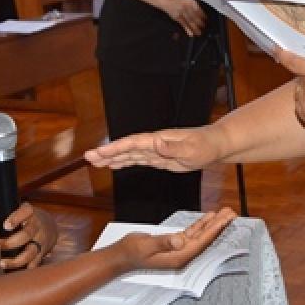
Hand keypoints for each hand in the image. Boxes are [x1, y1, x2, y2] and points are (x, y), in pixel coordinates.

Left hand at [0, 203, 57, 269]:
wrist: (49, 225)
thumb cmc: (28, 218)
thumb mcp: (21, 211)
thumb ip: (8, 218)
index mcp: (31, 212)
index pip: (25, 212)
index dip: (15, 218)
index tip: (5, 226)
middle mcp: (38, 226)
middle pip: (26, 234)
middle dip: (10, 242)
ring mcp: (42, 240)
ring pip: (30, 252)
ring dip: (15, 260)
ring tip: (1, 263)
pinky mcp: (43, 252)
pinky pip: (34, 263)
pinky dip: (24, 269)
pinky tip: (13, 272)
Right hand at [86, 126, 225, 173]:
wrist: (216, 146)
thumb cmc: (206, 146)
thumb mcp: (192, 149)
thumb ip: (174, 147)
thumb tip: (157, 143)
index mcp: (159, 140)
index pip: (133, 144)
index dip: (115, 148)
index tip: (100, 152)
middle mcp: (154, 144)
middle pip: (126, 148)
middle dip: (107, 153)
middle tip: (88, 157)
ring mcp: (156, 151)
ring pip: (130, 155)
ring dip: (112, 158)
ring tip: (95, 162)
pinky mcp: (160, 159)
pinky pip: (138, 160)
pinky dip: (125, 162)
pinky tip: (115, 165)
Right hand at [115, 208, 236, 271]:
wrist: (122, 256)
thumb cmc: (132, 252)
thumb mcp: (147, 245)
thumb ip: (164, 242)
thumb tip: (181, 240)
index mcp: (178, 257)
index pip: (201, 242)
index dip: (215, 230)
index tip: (226, 219)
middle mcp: (182, 254)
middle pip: (205, 238)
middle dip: (219, 225)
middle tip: (232, 213)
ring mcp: (179, 249)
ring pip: (201, 235)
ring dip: (213, 224)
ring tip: (225, 213)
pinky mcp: (174, 243)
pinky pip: (192, 233)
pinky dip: (201, 224)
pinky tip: (208, 217)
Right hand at [166, 0, 206, 35]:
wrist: (168, 0)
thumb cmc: (180, 2)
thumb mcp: (189, 1)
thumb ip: (196, 8)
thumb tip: (203, 16)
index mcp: (192, 2)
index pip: (200, 11)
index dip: (204, 18)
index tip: (206, 22)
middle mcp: (187, 6)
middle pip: (196, 17)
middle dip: (200, 24)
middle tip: (204, 28)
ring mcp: (182, 12)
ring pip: (190, 22)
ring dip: (195, 28)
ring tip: (199, 33)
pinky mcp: (177, 17)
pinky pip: (184, 24)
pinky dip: (188, 30)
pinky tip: (191, 34)